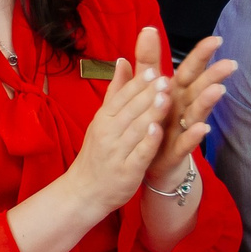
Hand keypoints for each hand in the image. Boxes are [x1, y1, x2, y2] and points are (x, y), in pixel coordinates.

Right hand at [66, 53, 170, 219]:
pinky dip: (148, 142)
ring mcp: (117, 153)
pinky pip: (138, 154)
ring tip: (166, 98)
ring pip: (136, 130)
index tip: (154, 70)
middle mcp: (108, 133)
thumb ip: (116, 91)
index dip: (139, 84)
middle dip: (148, 94)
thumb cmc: (98, 153)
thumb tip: (122, 60)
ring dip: (150, 114)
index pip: (122, 97)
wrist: (85, 191)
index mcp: (104, 118)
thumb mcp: (103, 120)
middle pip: (130, 110)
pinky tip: (158, 131)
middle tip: (165, 79)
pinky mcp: (127, 172)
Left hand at [142, 27, 233, 193]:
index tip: (216, 39)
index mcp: (175, 92)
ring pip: (196, 113)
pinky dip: (194, 135)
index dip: (201, 55)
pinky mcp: (176, 150)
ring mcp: (182, 129)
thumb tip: (147, 29)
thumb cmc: (154, 121)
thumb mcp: (147, 88)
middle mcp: (182, 108)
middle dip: (213, 76)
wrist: (150, 163)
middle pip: (199, 89)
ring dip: (207, 102)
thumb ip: (148, 61)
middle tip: (230, 64)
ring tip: (218, 91)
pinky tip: (202, 128)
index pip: (189, 70)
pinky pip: (186, 141)